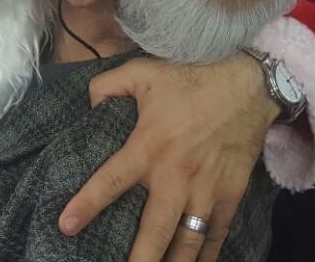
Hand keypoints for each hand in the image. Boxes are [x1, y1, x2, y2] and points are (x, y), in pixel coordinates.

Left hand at [58, 53, 280, 261]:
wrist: (248, 83)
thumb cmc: (191, 77)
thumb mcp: (141, 71)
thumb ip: (106, 86)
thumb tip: (87, 105)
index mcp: (149, 146)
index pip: (110, 181)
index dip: (86, 205)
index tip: (66, 226)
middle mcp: (176, 176)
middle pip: (153, 230)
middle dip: (138, 258)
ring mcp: (206, 189)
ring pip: (187, 241)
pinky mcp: (230, 194)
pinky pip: (217, 234)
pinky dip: (206, 255)